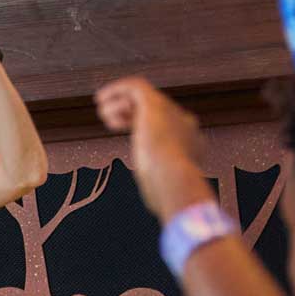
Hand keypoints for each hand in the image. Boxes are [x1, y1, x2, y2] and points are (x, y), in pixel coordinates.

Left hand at [95, 77, 214, 219]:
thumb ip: (164, 194)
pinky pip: (135, 87)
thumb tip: (161, 208)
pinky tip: (101, 101)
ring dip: (121, 104)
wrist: (175, 180)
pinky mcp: (155, 103)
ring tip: (105, 116)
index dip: (149, 127)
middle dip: (134, 113)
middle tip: (114, 123)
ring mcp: (171, 111)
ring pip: (145, 96)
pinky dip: (116, 91)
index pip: (172, 127)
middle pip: (158, 110)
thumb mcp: (167, 195)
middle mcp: (185, 123)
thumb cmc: (169, 194)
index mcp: (194, 144)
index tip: (131, 131)